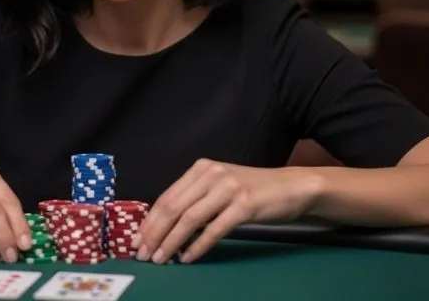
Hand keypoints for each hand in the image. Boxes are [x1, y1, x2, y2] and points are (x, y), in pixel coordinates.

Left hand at [133, 159, 322, 263]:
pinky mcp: (244, 205)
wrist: (291, 187)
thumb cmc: (253, 191)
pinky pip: (214, 229)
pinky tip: (188, 258)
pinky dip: (198, 246)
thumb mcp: (219, 187)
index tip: (137, 240)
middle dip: (155, 233)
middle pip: (173, 207)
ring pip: (189, 218)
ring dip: (172, 242)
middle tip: (144, 254)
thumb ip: (195, 199)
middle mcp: (211, 174)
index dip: (150, 221)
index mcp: (200, 169)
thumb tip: (164, 226)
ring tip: (161, 259)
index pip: (167, 197)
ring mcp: (227, 188)